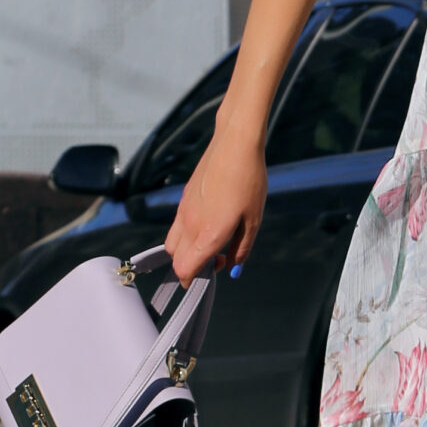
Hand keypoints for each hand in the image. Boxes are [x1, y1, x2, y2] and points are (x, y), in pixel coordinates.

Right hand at [166, 112, 267, 284]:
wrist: (234, 145)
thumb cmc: (249, 181)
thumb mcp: (254, 220)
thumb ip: (242, 248)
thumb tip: (233, 267)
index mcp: (207, 234)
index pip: (185, 269)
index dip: (193, 281)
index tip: (210, 276)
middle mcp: (189, 225)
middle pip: (175, 259)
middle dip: (191, 267)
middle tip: (217, 258)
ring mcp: (183, 211)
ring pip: (172, 243)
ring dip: (186, 251)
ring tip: (212, 241)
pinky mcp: (183, 199)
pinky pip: (176, 226)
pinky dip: (186, 235)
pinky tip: (209, 223)